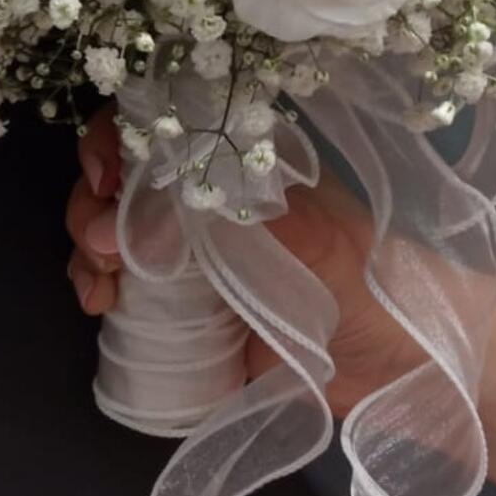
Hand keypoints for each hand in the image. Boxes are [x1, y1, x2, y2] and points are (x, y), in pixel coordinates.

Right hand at [66, 105, 425, 418]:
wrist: (408, 369)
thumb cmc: (381, 290)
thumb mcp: (325, 249)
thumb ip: (259, 220)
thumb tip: (179, 195)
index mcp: (247, 168)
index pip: (166, 126)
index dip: (119, 139)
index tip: (106, 179)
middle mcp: (212, 202)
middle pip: (125, 178)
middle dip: (94, 204)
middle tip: (104, 249)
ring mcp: (196, 254)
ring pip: (116, 228)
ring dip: (88, 249)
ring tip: (98, 289)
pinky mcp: (189, 307)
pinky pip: (127, 285)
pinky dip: (98, 286)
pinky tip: (98, 307)